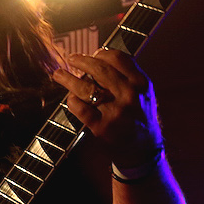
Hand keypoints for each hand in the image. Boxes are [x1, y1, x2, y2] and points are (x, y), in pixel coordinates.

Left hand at [52, 51, 163, 166]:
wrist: (144, 150)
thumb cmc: (141, 118)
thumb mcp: (144, 93)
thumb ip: (128, 75)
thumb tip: (100, 57)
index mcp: (140, 83)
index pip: (116, 58)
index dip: (101, 53)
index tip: (93, 54)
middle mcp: (129, 95)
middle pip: (99, 69)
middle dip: (81, 61)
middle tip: (72, 59)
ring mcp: (115, 111)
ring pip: (85, 87)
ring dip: (68, 79)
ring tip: (59, 75)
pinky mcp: (101, 127)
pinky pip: (79, 107)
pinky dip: (72, 100)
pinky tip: (70, 98)